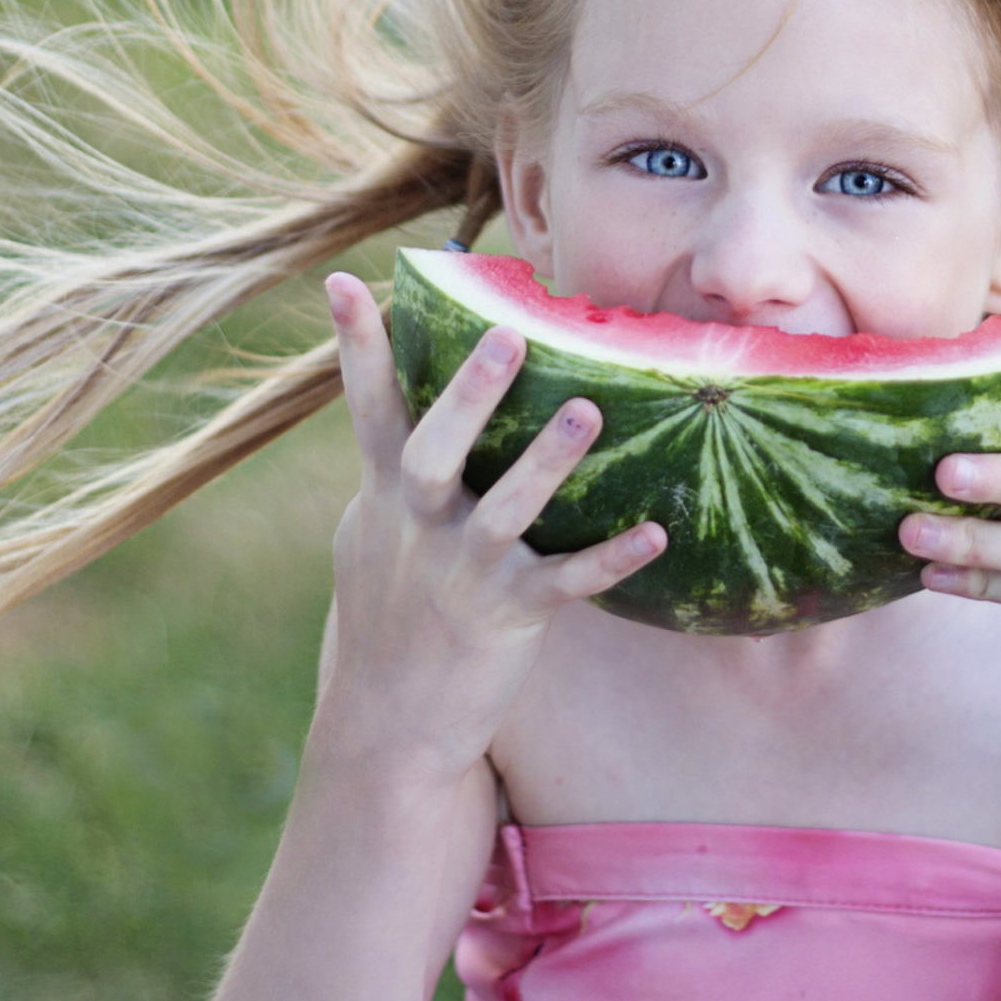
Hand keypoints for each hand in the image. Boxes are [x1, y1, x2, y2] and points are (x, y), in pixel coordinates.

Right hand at [315, 271, 664, 780]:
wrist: (389, 721)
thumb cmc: (390, 608)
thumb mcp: (373, 532)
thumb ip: (391, 466)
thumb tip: (396, 389)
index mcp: (383, 495)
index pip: (367, 407)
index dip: (356, 344)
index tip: (345, 279)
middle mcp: (415, 528)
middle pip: (432, 451)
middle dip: (469, 396)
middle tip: (507, 334)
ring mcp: (461, 573)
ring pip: (504, 512)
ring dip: (546, 464)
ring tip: (587, 412)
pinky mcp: (507, 617)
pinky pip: (566, 582)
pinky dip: (609, 559)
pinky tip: (656, 534)